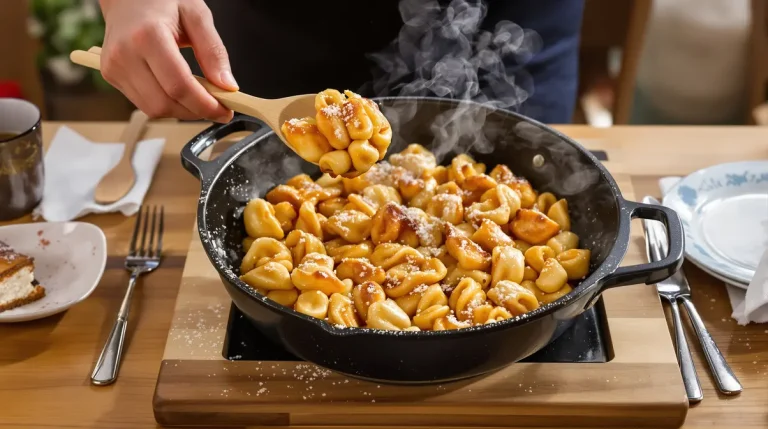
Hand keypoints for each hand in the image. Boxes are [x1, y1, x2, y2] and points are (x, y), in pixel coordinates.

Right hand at [99, 0, 235, 122]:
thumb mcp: (197, 16)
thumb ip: (213, 52)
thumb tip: (227, 87)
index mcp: (148, 36)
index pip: (179, 86)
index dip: (205, 105)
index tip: (225, 111)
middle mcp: (125, 54)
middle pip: (165, 104)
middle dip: (195, 112)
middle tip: (216, 106)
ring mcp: (114, 66)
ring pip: (153, 109)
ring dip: (181, 111)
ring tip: (198, 96)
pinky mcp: (110, 75)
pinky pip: (143, 103)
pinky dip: (166, 104)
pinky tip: (177, 91)